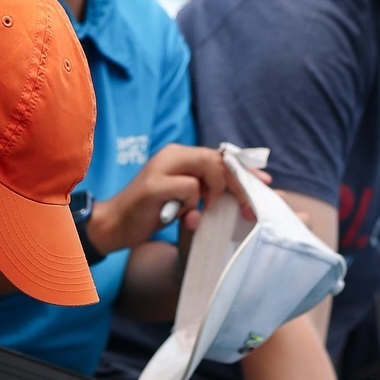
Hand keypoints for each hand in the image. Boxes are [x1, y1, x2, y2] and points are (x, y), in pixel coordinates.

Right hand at [87, 144, 255, 255]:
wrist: (114, 225)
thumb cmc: (151, 213)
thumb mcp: (183, 199)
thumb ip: (204, 190)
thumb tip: (236, 190)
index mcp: (181, 155)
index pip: (221, 156)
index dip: (245, 169)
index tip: (265, 183)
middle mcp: (173, 154)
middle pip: (219, 159)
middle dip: (239, 184)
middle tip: (248, 209)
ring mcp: (162, 167)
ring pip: (207, 167)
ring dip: (214, 192)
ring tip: (205, 209)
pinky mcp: (154, 185)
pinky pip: (189, 188)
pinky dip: (193, 203)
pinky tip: (183, 214)